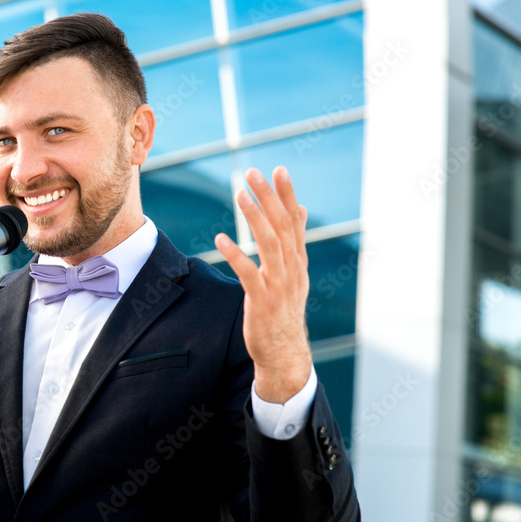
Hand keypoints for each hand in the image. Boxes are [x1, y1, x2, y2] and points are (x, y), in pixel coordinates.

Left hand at [215, 166, 312, 402]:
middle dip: (269, 198)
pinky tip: (220, 238)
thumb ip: (294, 241)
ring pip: (270, 245)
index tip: (278, 169)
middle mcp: (293, 269)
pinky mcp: (263, 301)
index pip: (294, 221)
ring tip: (240, 194)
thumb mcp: (293, 273)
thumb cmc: (284, 309)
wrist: (284, 352)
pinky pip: (249, 274)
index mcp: (298, 261)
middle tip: (254, 172)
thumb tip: (300, 208)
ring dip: (255, 218)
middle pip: (283, 227)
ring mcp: (280, 285)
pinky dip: (236, 254)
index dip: (287, 195)